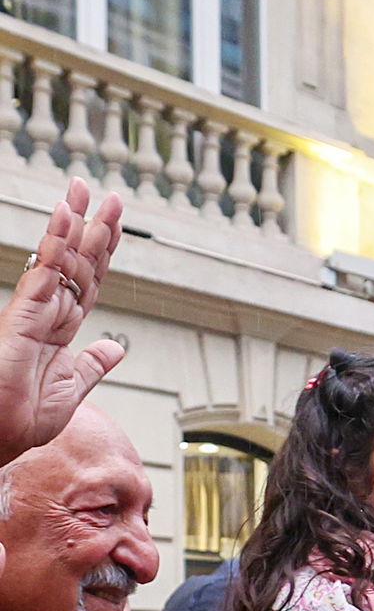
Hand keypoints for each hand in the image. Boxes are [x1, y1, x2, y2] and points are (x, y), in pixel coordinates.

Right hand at [0, 179, 125, 466]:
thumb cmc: (24, 419)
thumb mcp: (71, 390)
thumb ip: (92, 365)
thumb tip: (115, 346)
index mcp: (60, 330)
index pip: (87, 283)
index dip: (103, 255)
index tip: (114, 225)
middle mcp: (48, 315)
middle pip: (78, 263)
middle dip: (94, 228)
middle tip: (108, 193)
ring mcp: (34, 312)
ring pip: (61, 260)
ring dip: (77, 224)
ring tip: (87, 191)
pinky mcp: (22, 316)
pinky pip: (44, 273)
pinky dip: (57, 246)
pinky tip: (65, 219)